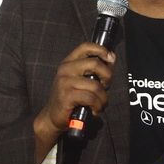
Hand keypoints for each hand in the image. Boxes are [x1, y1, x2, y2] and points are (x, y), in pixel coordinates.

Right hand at [33, 42, 114, 159]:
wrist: (52, 116)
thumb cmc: (68, 98)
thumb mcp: (78, 80)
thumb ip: (92, 70)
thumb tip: (110, 58)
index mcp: (68, 63)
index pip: (85, 47)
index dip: (101, 50)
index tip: (110, 58)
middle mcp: (65, 69)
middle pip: (95, 63)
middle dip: (107, 76)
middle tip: (106, 86)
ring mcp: (65, 82)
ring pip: (96, 85)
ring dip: (103, 98)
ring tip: (100, 104)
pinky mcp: (67, 96)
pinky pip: (91, 98)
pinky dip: (98, 106)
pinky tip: (95, 109)